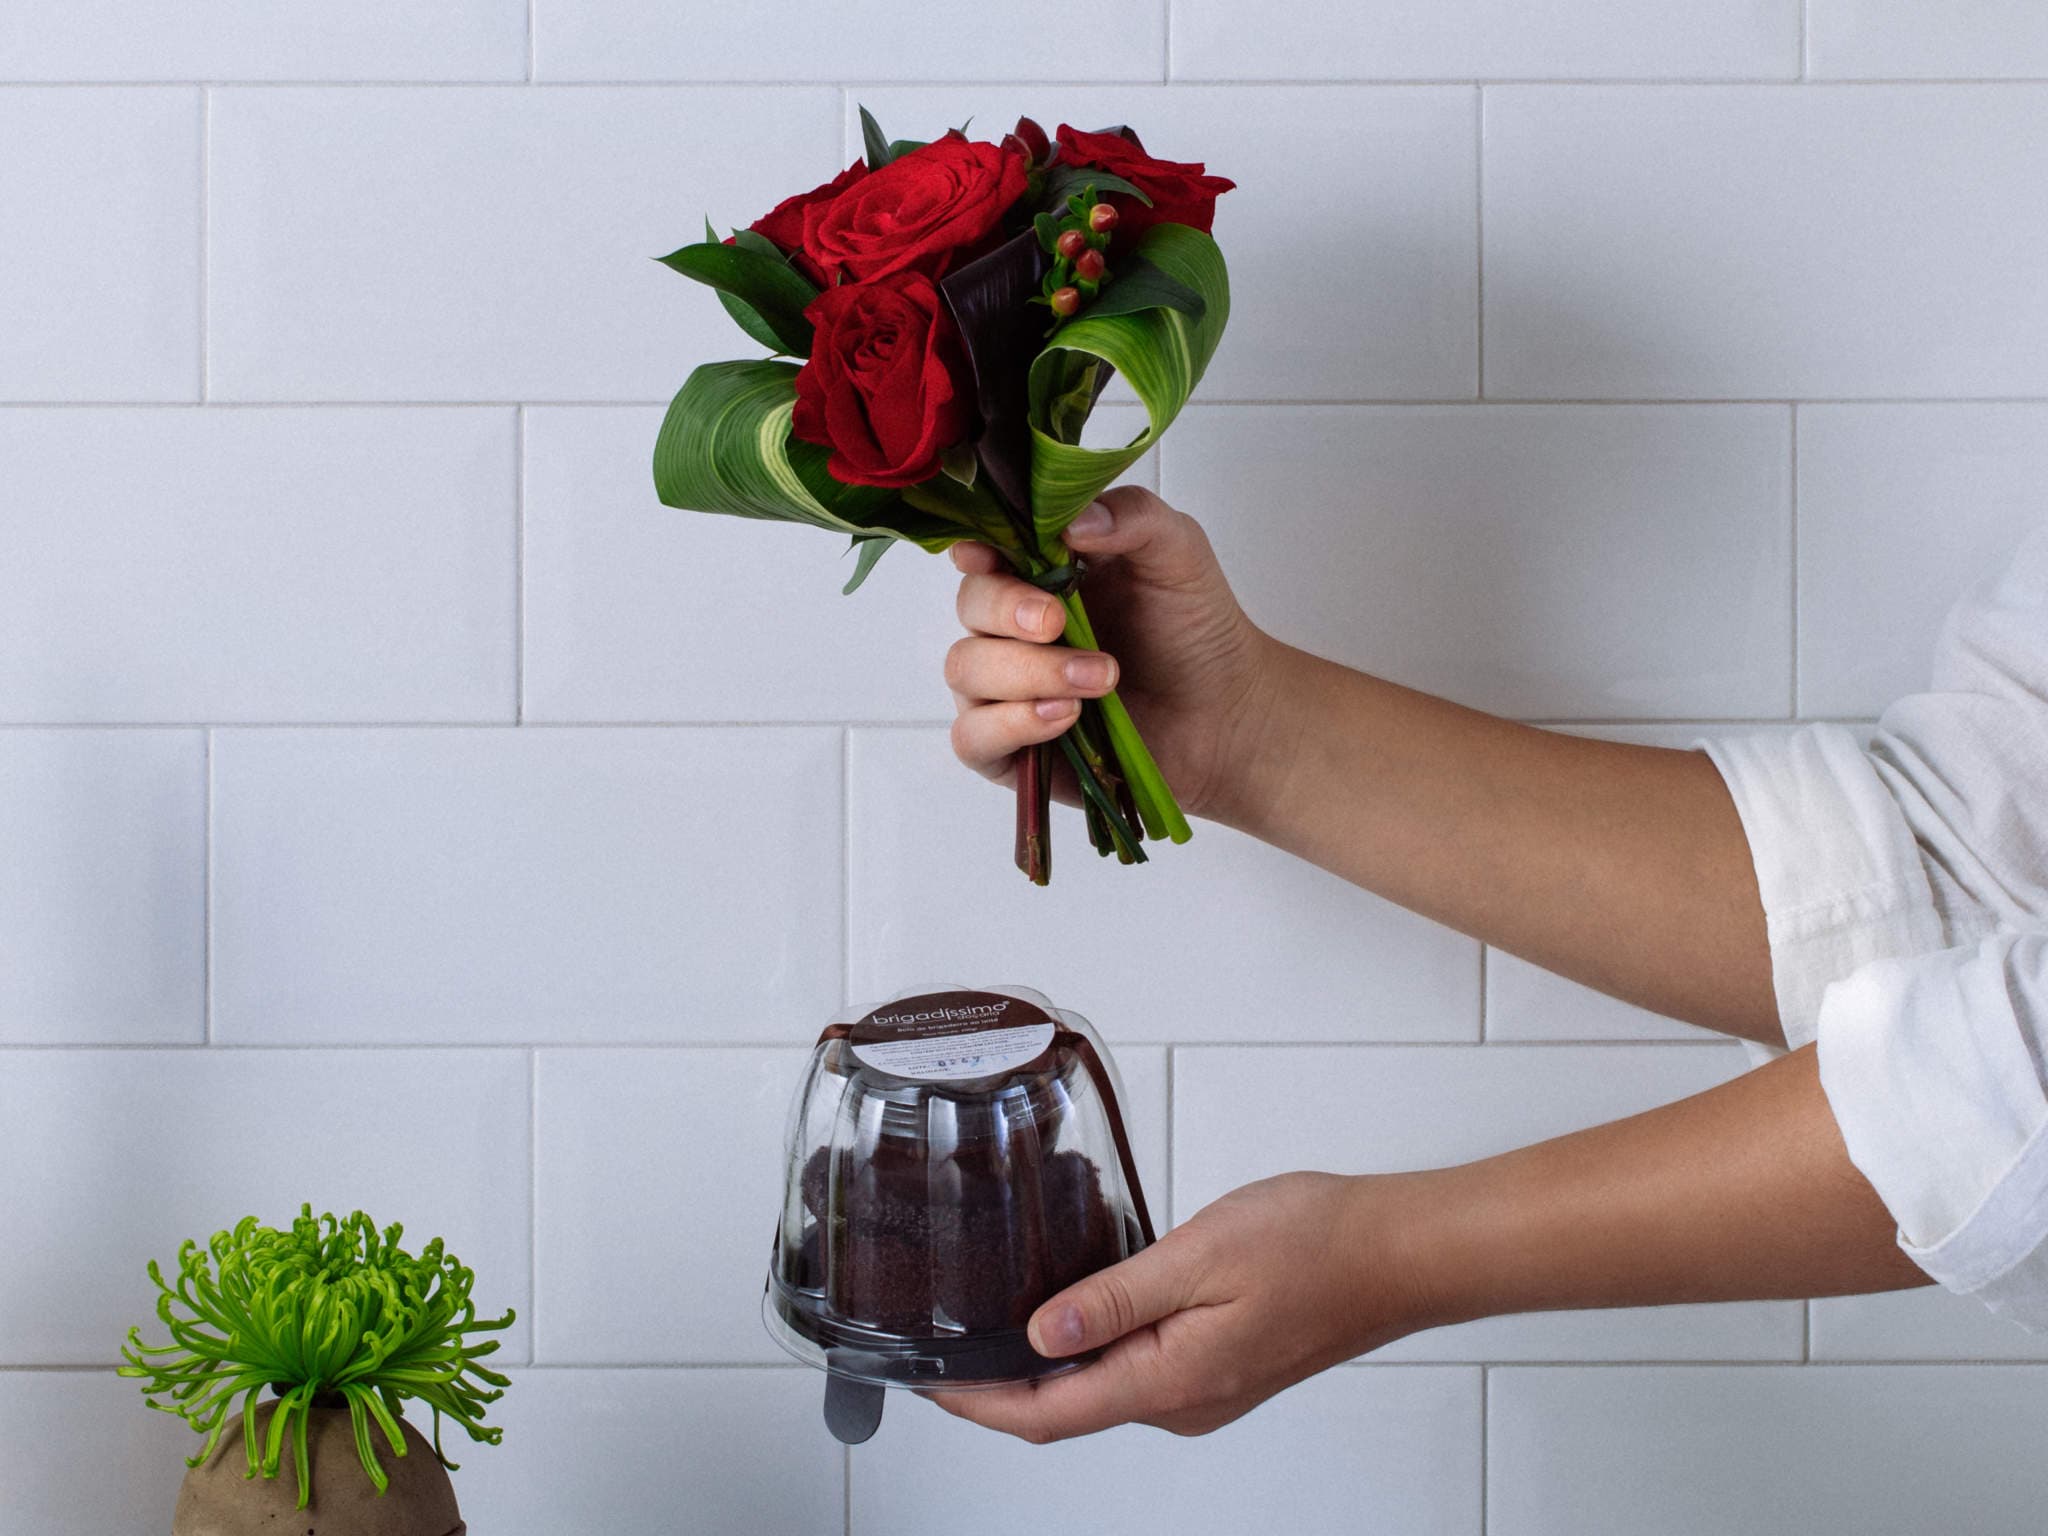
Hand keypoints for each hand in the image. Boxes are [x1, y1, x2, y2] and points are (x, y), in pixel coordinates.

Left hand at [927, 1172, 1432, 1441]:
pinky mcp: (1221, 1367)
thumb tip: (1038, 1333)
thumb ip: (1114, 1299)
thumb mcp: (1198, 1257)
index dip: (978, 1405)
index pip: (1048, 1416)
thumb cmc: (1315, 1245)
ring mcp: (1205, 1390)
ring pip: (1101, 1389)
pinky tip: (1075, 1307)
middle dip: (999, 1388)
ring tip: (991, 1320)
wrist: (1398, 1252)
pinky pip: (1136, 1370)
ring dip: (1044, 1368)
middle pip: (1066, 1410)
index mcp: (1170, 1383)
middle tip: (942, 1345)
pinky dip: (1091, 1349)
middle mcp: (1184, 1403)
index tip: (927, 1384)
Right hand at [943, 485, 1281, 824]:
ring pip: (965, 670)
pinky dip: (1013, 724)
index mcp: (1039, 570)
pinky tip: (1066, 717)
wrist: (1224, 711)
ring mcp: (1004, 689)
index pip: (980, 551)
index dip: (974, 550)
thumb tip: (1074, 521)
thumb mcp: (1178, 553)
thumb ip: (1134, 516)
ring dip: (1029, 673)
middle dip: (1010, 612)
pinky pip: (973, 738)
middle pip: (969, 606)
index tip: (987, 556)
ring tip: (1101, 679)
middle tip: (1061, 623)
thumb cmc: (1194, 629)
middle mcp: (1010, 627)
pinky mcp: (1009, 748)